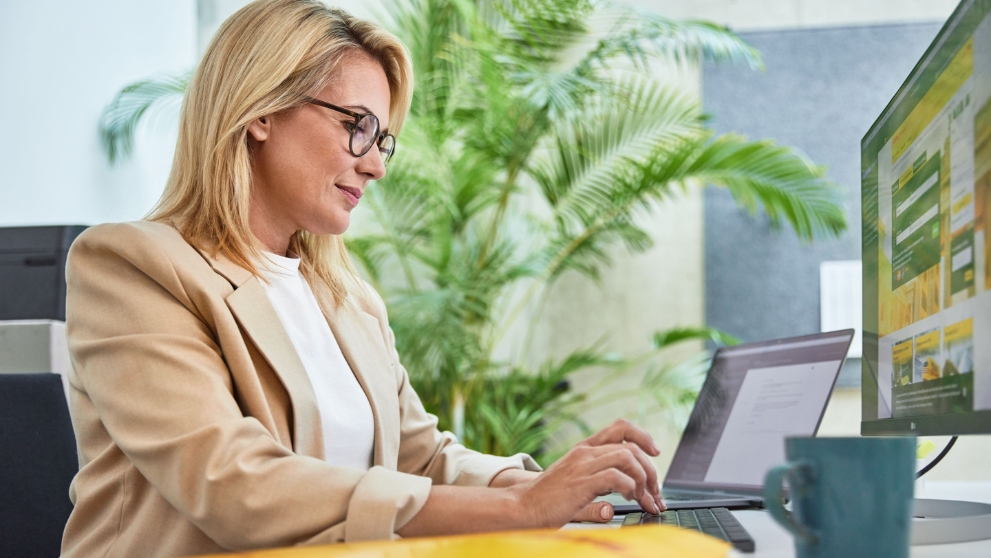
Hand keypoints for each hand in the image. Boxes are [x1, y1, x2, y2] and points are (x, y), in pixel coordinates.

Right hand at [512, 419, 664, 527]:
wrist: (524, 506)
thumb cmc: (548, 498)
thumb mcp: (575, 480)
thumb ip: (598, 477)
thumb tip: (623, 489)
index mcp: (585, 449)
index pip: (620, 427)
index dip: (642, 436)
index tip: (655, 452)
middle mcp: (585, 452)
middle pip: (631, 447)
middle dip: (650, 470)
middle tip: (654, 491)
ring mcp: (583, 465)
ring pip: (627, 458)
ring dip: (643, 478)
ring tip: (643, 497)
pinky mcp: (582, 483)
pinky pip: (616, 477)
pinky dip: (630, 487)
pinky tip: (629, 498)